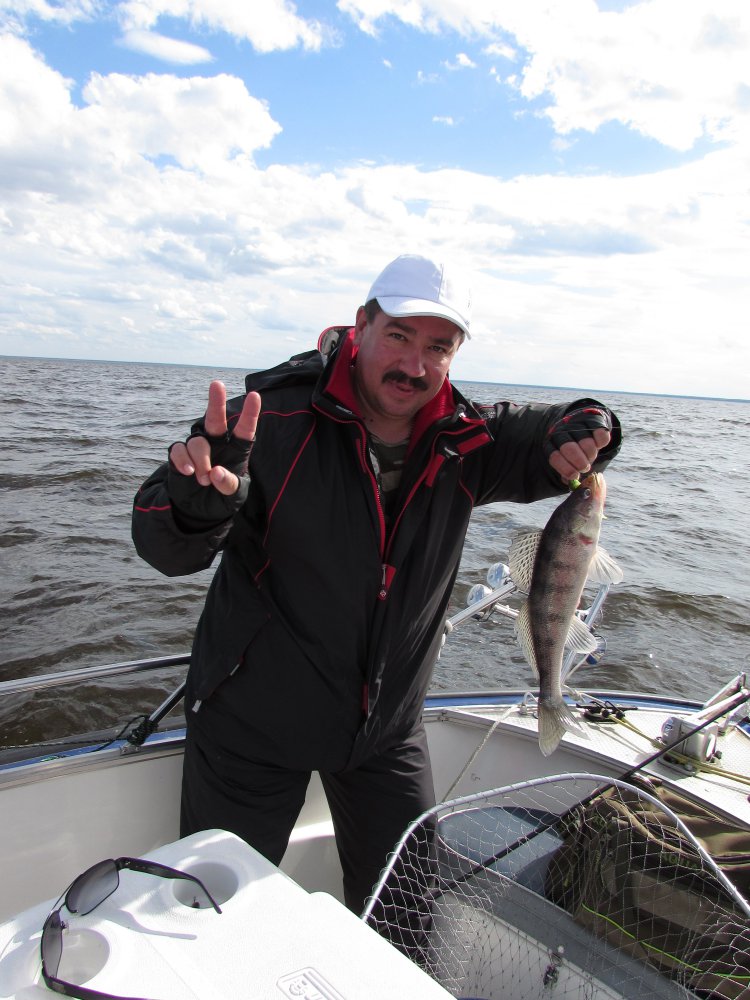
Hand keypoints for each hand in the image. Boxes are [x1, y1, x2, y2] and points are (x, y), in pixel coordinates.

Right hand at [169, 381, 260, 495]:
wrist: (197, 510)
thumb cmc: (221, 498)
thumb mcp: (233, 496)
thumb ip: (230, 485)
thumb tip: (216, 472)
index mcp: (236, 450)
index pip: (245, 430)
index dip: (250, 414)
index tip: (255, 396)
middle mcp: (217, 443)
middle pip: (216, 419)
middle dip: (216, 402)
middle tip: (217, 384)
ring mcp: (197, 447)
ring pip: (197, 442)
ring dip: (201, 461)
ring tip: (203, 480)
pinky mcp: (180, 454)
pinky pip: (179, 450)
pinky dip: (184, 461)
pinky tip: (188, 472)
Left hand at [544, 406, 611, 482]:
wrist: (584, 422)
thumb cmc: (574, 447)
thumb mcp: (566, 458)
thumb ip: (567, 471)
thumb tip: (571, 482)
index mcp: (552, 441)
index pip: (554, 457)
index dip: (566, 469)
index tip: (575, 476)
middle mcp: (563, 430)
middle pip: (569, 449)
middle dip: (579, 463)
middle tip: (584, 467)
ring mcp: (578, 423)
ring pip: (587, 444)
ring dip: (591, 455)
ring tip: (590, 456)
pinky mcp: (594, 419)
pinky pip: (601, 434)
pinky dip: (601, 443)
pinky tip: (597, 444)